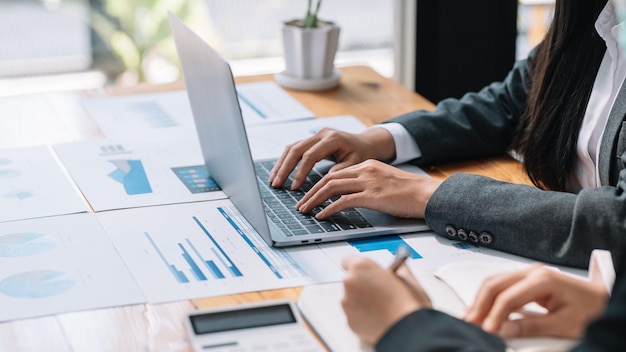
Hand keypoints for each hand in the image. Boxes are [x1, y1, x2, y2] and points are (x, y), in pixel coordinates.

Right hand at [269, 127, 395, 189]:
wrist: (366, 143)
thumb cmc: (362, 154)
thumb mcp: (355, 165)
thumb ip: (338, 172)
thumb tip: (323, 183)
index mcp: (332, 139)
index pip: (310, 156)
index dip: (300, 172)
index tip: (295, 187)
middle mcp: (321, 134)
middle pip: (296, 149)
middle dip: (284, 168)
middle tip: (276, 184)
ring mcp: (315, 135)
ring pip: (291, 147)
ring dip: (281, 164)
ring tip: (273, 180)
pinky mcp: (312, 139)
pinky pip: (294, 148)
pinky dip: (286, 161)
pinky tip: (280, 172)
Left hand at [296, 159, 441, 218]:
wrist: (428, 194)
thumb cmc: (411, 193)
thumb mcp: (386, 182)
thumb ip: (369, 184)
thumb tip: (353, 196)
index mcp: (368, 165)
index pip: (336, 173)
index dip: (320, 185)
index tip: (310, 195)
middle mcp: (365, 170)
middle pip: (329, 179)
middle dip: (311, 192)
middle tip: (301, 204)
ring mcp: (368, 182)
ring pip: (331, 188)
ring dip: (314, 200)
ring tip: (305, 210)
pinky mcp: (372, 196)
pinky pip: (343, 201)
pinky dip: (329, 208)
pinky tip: (322, 215)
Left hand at [341, 256, 431, 345]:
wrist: (407, 332)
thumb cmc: (408, 307)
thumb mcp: (409, 279)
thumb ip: (398, 269)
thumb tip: (398, 268)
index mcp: (362, 267)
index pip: (349, 260)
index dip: (360, 267)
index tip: (368, 271)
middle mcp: (350, 283)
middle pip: (351, 280)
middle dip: (363, 284)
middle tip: (381, 291)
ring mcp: (348, 303)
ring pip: (352, 298)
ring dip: (362, 300)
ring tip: (382, 306)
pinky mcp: (349, 321)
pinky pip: (354, 314)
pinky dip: (362, 314)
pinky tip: (378, 316)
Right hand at [464, 264, 608, 338]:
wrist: (605, 302)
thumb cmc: (592, 310)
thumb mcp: (566, 324)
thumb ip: (534, 327)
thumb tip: (507, 329)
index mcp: (543, 279)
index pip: (508, 297)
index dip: (494, 315)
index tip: (487, 331)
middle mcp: (532, 272)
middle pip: (495, 284)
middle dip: (479, 304)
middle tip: (470, 323)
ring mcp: (529, 274)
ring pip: (495, 283)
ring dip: (481, 300)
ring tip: (471, 318)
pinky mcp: (527, 281)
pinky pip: (502, 286)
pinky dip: (489, 298)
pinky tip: (482, 310)